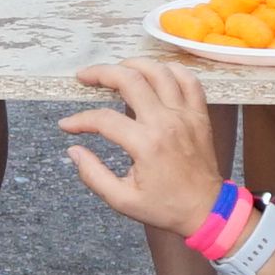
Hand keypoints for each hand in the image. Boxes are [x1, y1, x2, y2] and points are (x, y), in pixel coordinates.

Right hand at [57, 59, 227, 238]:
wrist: (207, 211)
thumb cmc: (166, 207)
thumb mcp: (122, 200)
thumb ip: (93, 175)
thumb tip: (73, 151)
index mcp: (146, 145)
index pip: (104, 119)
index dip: (80, 120)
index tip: (67, 125)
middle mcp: (166, 122)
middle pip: (130, 80)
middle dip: (101, 73)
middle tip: (85, 76)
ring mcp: (186, 115)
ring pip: (159, 72)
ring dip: (133, 64)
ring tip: (116, 69)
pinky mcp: (199, 115)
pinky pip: (189, 80)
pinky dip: (171, 70)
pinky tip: (155, 72)